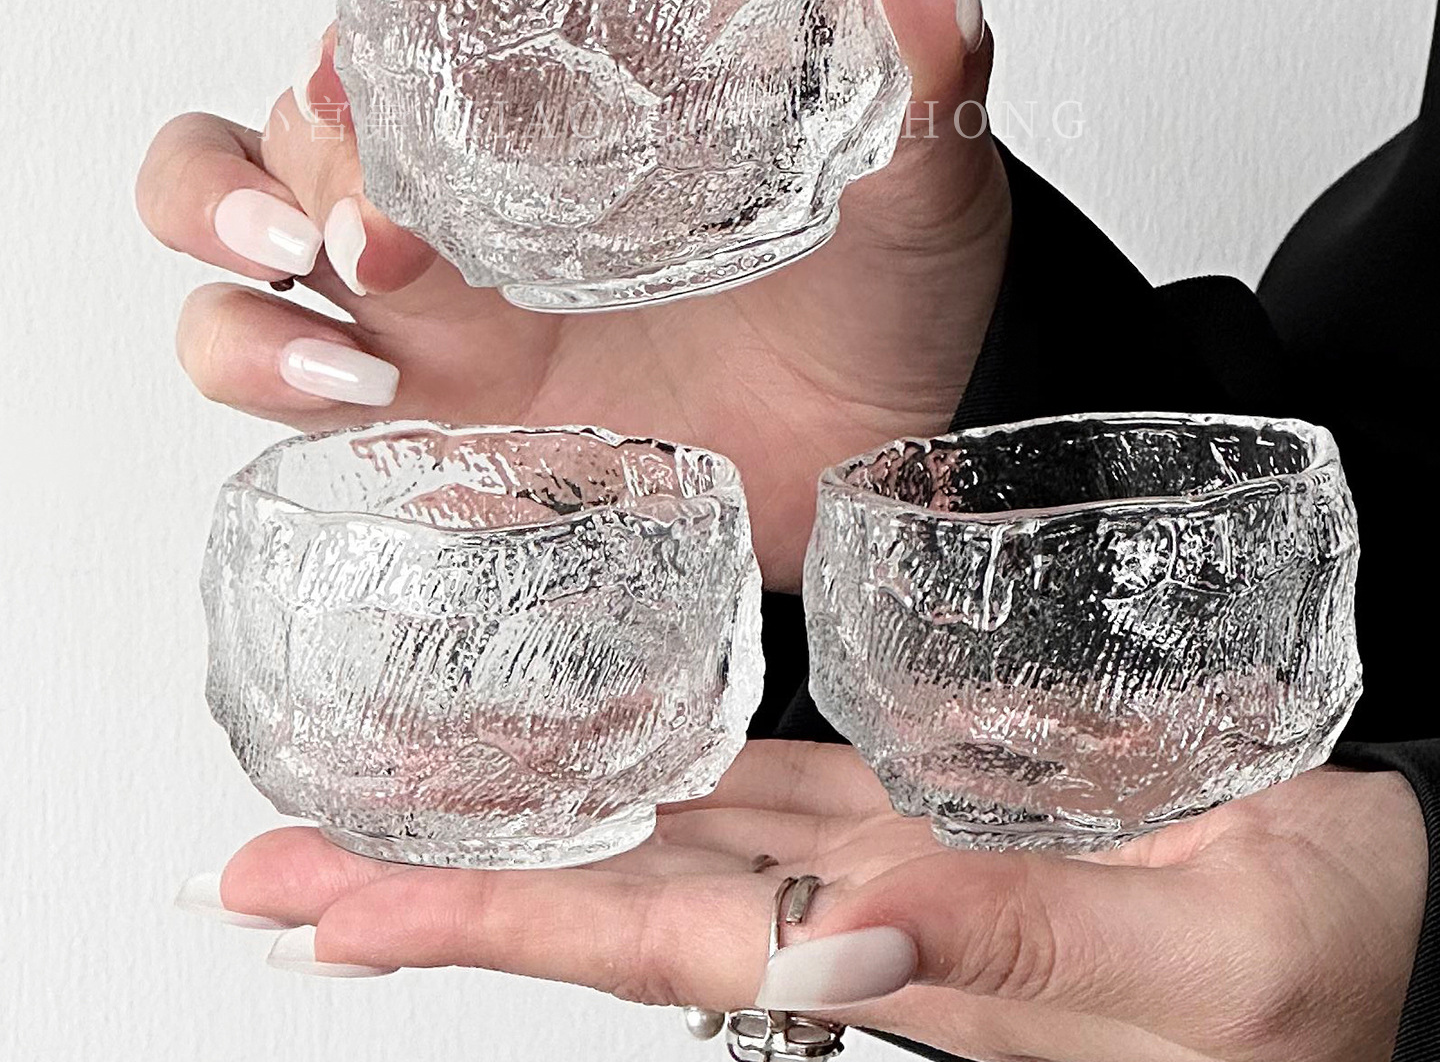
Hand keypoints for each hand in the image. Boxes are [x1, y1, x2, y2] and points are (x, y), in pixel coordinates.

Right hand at [136, 0, 1006, 587]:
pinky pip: (280, 383)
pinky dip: (265, 372)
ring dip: (227, 251)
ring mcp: (433, 305)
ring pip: (235, 249)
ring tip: (333, 278)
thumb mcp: (918, 188)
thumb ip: (923, 95)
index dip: (366, 17)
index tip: (372, 44)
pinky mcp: (427, 412)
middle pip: (284, 128)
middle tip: (367, 209)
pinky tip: (354, 390)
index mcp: (564, 101)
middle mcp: (470, 189)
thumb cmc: (882, 297)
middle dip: (277, 153)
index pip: (415, 15)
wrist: (874, 447)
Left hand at [195, 742, 1423, 1061]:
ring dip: (536, 823)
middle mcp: (862, 916)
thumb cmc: (1322, 962)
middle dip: (448, 885)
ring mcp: (889, 859)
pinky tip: (607, 748)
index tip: (329, 915)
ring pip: (673, 838)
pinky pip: (768, 789)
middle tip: (278, 864)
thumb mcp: (1194, 967)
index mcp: (905, 968)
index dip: (485, 928)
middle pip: (619, 898)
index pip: (650, 944)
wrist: (1392, 919)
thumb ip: (1022, 947)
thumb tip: (856, 927)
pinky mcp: (932, 807)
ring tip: (395, 799)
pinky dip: (670, 774)